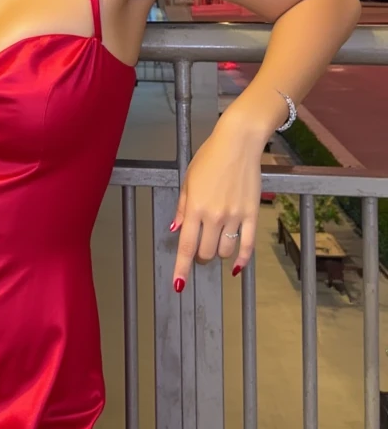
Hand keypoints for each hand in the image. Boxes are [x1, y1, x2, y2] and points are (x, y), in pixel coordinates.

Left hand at [171, 118, 262, 291]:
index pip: (187, 246)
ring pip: (225, 252)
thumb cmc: (209, 157)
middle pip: (206, 253)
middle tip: (200, 247)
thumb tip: (176, 229)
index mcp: (195, 207)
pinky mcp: (251, 214)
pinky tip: (236, 266)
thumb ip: (183, 207)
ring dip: (218, 253)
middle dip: (201, 256)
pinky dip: (241, 259)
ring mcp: (235, 216)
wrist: (238, 143)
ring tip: (216, 242)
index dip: (182, 268)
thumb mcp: (188, 179)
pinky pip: (247, 245)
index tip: (178, 285)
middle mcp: (214, 215)